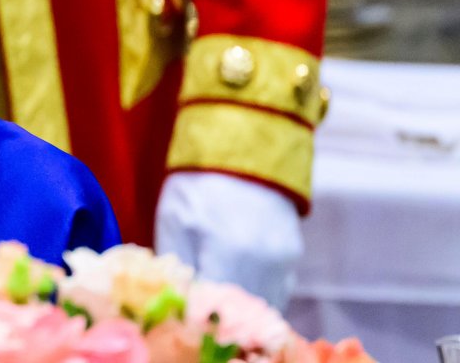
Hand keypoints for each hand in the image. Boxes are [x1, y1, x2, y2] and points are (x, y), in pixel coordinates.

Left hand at [155, 171, 302, 309]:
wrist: (243, 146)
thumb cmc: (199, 182)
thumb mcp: (175, 220)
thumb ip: (176, 265)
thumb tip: (174, 298)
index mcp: (230, 254)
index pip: (215, 311)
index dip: (198, 319)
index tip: (183, 320)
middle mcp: (264, 264)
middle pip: (244, 316)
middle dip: (220, 320)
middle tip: (198, 317)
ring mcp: (283, 260)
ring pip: (263, 306)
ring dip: (242, 311)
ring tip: (216, 303)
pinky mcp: (292, 253)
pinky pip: (276, 289)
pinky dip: (257, 293)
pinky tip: (236, 283)